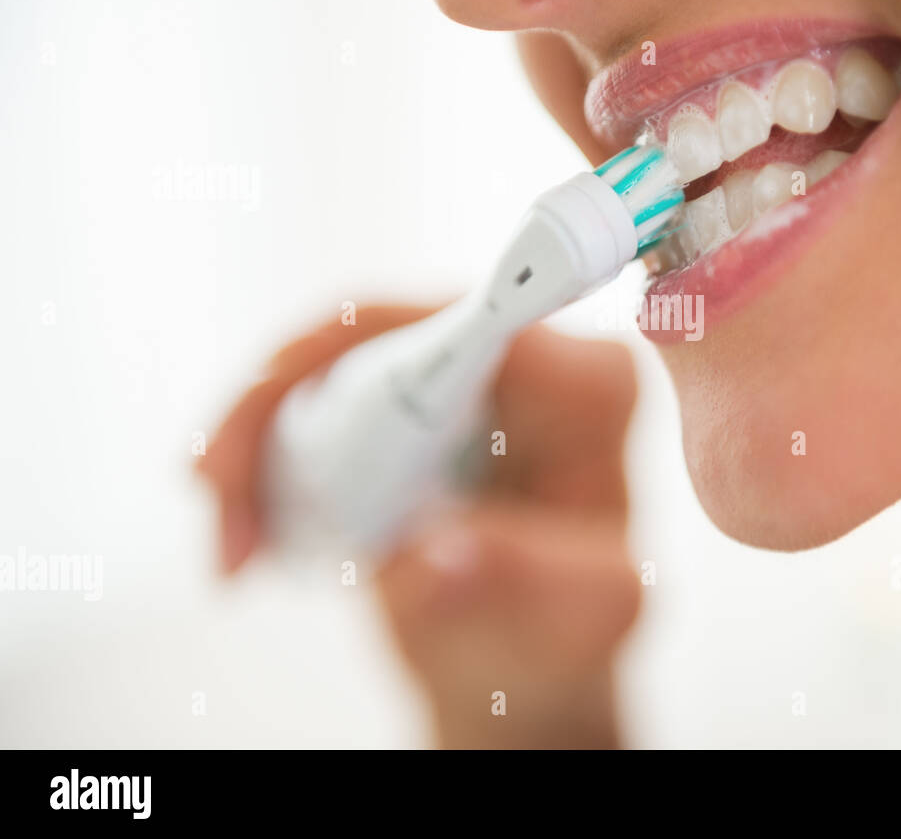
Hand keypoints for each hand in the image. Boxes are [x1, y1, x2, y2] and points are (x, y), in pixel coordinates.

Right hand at [197, 305, 641, 746]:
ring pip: (324, 364)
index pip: (474, 320)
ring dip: (254, 446)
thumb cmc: (567, 638)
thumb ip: (523, 582)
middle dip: (276, 405)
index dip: (367, 335)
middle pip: (376, 330)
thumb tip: (434, 555)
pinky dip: (262, 461)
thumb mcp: (577, 622)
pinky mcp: (412, 401)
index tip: (278, 376)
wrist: (524, 668)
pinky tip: (245, 532)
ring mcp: (465, 375)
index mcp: (590, 390)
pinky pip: (313, 400)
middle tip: (222, 500)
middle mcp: (531, 361)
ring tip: (235, 547)